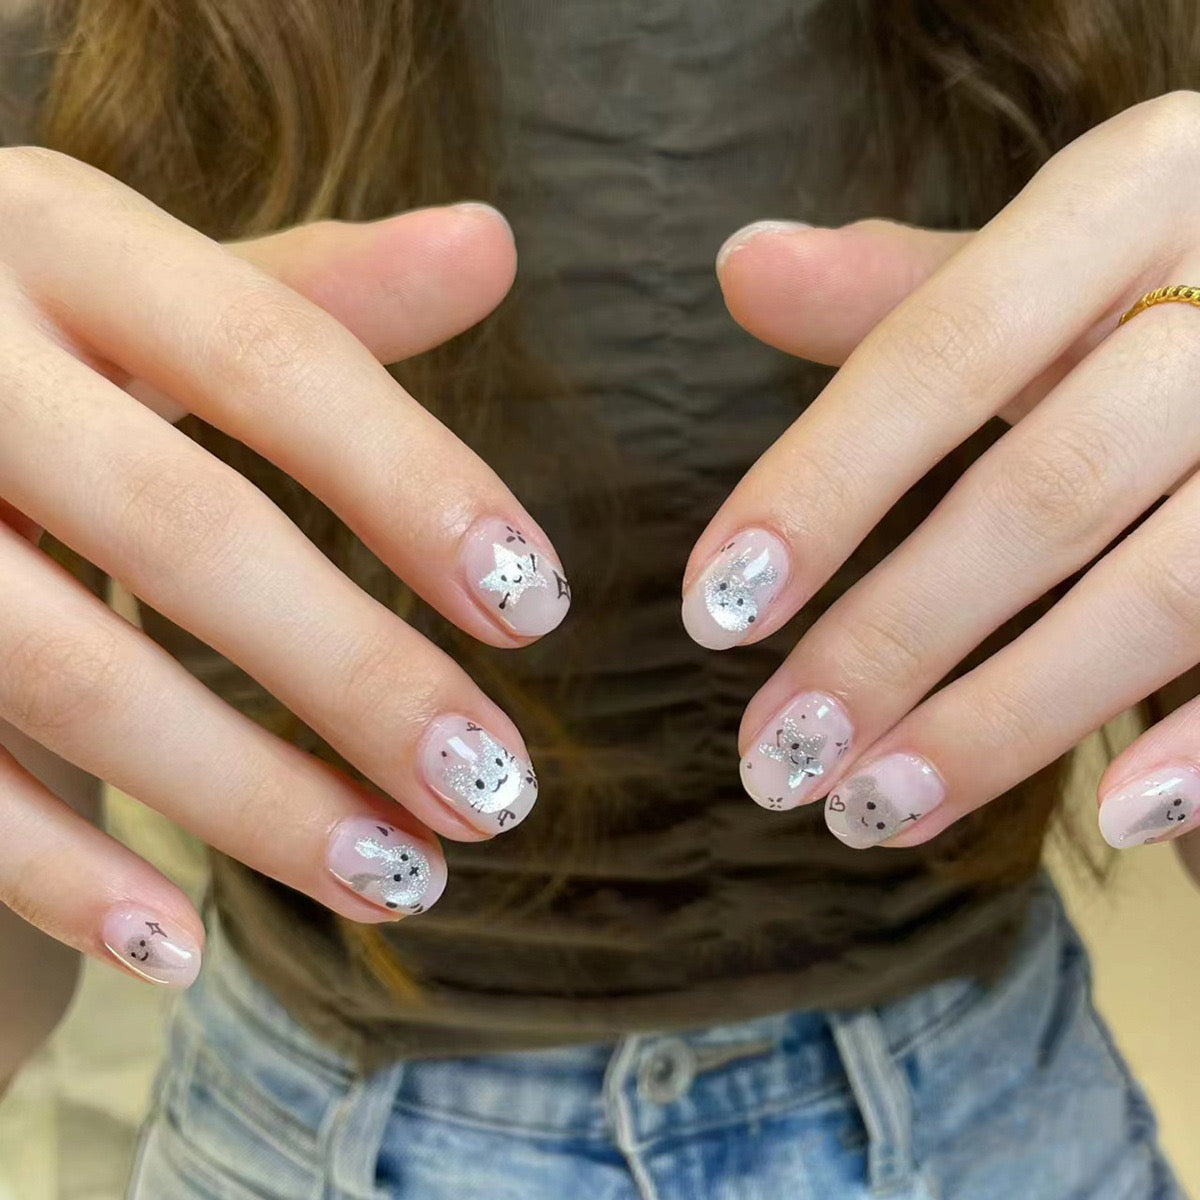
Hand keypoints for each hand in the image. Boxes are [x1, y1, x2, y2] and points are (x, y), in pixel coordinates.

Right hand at [0, 148, 567, 985]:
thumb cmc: (34, 344)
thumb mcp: (145, 288)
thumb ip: (312, 291)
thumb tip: (494, 242)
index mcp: (58, 241)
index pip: (273, 354)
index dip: (416, 485)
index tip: (539, 610)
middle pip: (183, 528)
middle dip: (358, 676)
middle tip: (497, 786)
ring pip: (69, 671)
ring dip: (250, 802)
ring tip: (401, 879)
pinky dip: (58, 875)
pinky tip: (185, 948)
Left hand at [685, 90, 1199, 859]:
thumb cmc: (1173, 281)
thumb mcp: (1057, 257)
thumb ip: (907, 289)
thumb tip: (744, 267)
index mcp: (1138, 197)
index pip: (944, 349)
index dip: (821, 486)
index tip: (715, 612)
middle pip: (1046, 493)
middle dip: (893, 643)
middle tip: (779, 758)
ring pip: (1163, 595)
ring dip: (1005, 724)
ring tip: (876, 808)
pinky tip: (1118, 823)